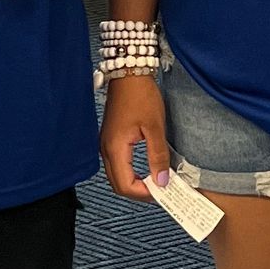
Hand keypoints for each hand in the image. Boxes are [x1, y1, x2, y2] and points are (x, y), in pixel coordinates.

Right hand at [101, 72, 171, 199]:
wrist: (129, 74)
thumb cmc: (140, 95)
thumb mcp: (155, 127)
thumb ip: (158, 156)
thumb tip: (163, 180)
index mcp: (115, 148)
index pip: (125, 185)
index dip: (144, 194)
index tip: (162, 192)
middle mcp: (106, 149)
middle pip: (118, 185)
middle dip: (139, 193)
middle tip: (160, 191)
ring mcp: (106, 145)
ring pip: (117, 177)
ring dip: (134, 184)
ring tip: (156, 183)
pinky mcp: (110, 140)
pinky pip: (118, 166)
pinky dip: (131, 174)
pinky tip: (146, 171)